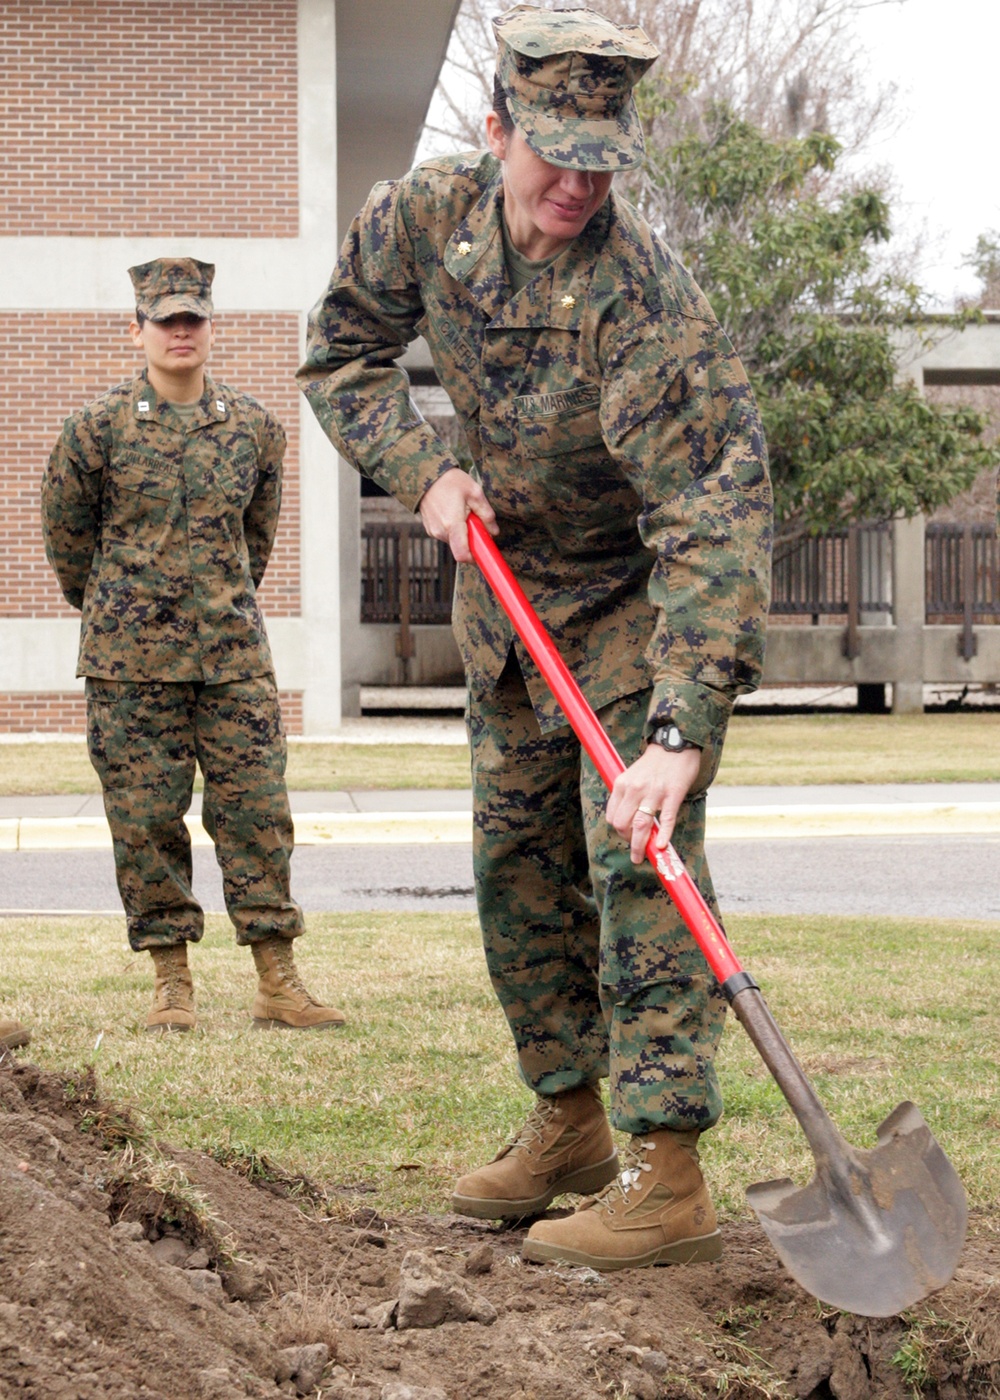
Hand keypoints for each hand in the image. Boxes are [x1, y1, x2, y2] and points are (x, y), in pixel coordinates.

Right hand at [418, 468, 497, 562]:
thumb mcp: (475, 492)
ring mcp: (433, 531)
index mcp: (453, 524)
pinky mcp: (430, 529)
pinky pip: (446, 535)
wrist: (425, 475)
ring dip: (462, 533)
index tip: (484, 553)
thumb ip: (486, 514)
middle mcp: (441, 532)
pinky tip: (453, 512)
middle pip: (461, 547)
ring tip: (462, 512)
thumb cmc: (450, 481)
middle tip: (475, 521)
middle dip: (471, 539)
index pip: (463, 555)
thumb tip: (493, 531)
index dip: (475, 559)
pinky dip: (454, 529)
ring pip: (454, 541)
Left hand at [606, 742, 701, 864]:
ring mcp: (654, 792)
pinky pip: (666, 819)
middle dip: (628, 840)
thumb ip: (628, 795)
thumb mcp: (632, 775)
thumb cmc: (654, 763)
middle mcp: (634, 789)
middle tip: (637, 848)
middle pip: (622, 824)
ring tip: (642, 857)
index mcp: (622, 784)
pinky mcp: (673, 794)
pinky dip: (663, 835)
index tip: (627, 836)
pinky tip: (661, 846)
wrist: (675, 744)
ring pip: (640, 825)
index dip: (619, 831)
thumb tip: (627, 820)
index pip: (612, 816)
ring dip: (640, 846)